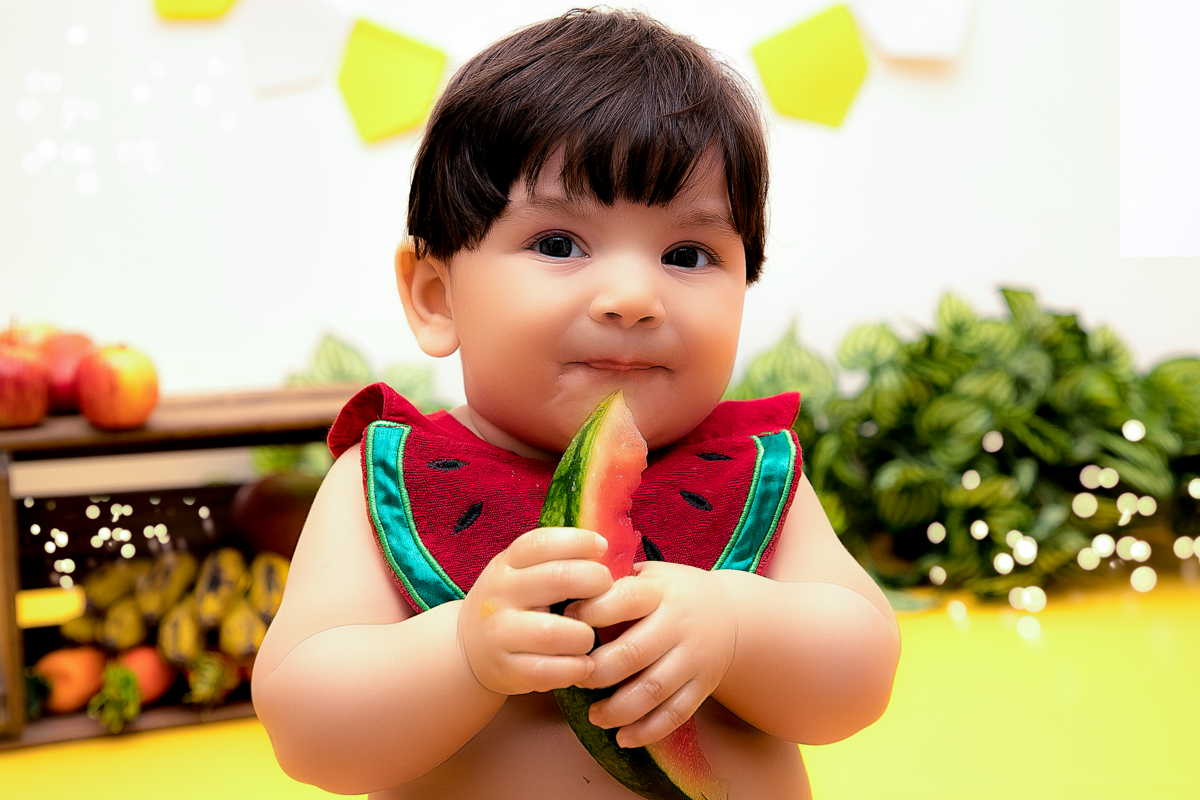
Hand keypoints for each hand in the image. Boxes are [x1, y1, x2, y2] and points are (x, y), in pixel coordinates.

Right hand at [459, 527, 613, 695]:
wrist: (469, 648)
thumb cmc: (513, 604)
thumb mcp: (522, 573)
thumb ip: (555, 560)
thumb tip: (605, 548)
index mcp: (507, 563)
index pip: (543, 542)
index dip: (579, 541)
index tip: (603, 547)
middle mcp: (500, 594)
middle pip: (557, 579)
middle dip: (595, 582)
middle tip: (607, 592)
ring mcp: (500, 633)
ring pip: (552, 632)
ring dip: (584, 635)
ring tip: (591, 636)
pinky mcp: (507, 669)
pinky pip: (547, 671)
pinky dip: (575, 668)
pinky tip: (585, 664)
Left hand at [566, 562, 737, 747]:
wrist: (730, 613)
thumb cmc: (671, 593)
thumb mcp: (648, 577)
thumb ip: (613, 586)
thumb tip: (561, 597)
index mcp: (660, 592)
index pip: (624, 600)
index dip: (590, 613)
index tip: (565, 623)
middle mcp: (679, 625)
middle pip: (634, 653)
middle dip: (597, 671)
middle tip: (575, 677)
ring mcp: (693, 658)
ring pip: (654, 690)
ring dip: (618, 709)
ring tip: (594, 716)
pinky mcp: (703, 686)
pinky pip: (676, 714)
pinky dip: (648, 731)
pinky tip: (623, 738)